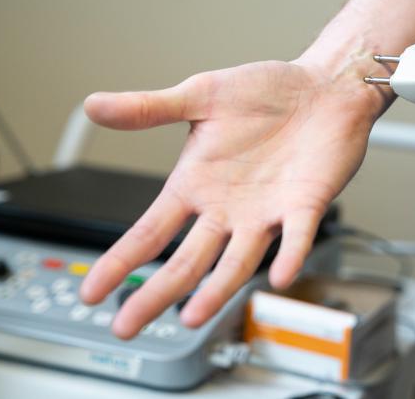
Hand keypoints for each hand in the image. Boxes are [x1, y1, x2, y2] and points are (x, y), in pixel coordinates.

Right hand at [79, 59, 381, 338]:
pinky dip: (290, 254)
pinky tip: (279, 275)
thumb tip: (92, 105)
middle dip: (156, 292)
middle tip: (126, 326)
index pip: (150, 231)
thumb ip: (150, 108)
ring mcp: (267, 211)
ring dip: (216, 289)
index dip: (121, 260)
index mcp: (197, 184)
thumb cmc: (267, 92)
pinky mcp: (306, 204)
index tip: (92, 291)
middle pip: (186, 259)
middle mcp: (228, 207)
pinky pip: (298, 236)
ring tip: (192, 317)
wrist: (322, 87)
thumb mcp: (201, 96)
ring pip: (236, 261)